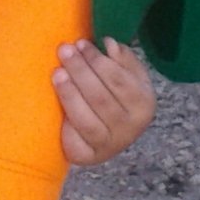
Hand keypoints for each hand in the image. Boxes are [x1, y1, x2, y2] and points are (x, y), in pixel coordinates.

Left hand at [52, 37, 155, 168]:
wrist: (111, 134)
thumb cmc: (117, 97)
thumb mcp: (128, 75)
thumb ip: (122, 58)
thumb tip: (109, 43)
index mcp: (144, 104)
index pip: (118, 80)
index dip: (97, 61)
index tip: (79, 43)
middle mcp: (130, 128)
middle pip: (100, 97)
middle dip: (80, 71)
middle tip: (64, 51)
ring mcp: (110, 145)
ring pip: (86, 119)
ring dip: (69, 94)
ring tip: (57, 72)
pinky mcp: (89, 157)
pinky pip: (75, 140)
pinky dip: (65, 123)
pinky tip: (55, 104)